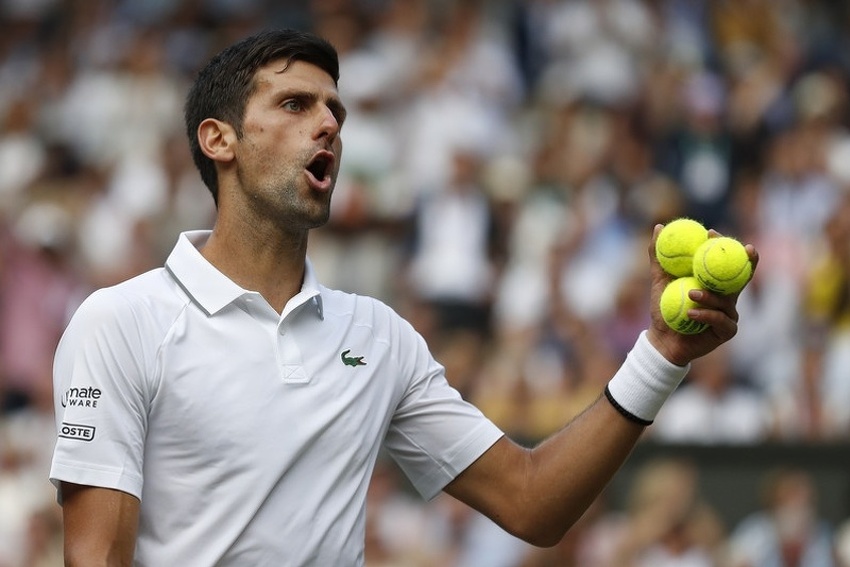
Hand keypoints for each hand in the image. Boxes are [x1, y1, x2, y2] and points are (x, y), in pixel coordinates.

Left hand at [645, 224, 758, 366]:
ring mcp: (729, 314)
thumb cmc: (664, 309)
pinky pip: (720, 320)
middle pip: (740, 277)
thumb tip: (659, 227)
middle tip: (723, 252)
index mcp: (715, 283)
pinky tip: (691, 312)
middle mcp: (727, 297)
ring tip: (691, 293)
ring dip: (709, 296)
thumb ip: (660, 257)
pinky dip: (705, 314)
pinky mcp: (726, 331)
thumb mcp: (660, 280)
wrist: (661, 339)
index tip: (711, 232)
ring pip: (726, 300)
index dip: (725, 245)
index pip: (726, 261)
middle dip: (739, 262)